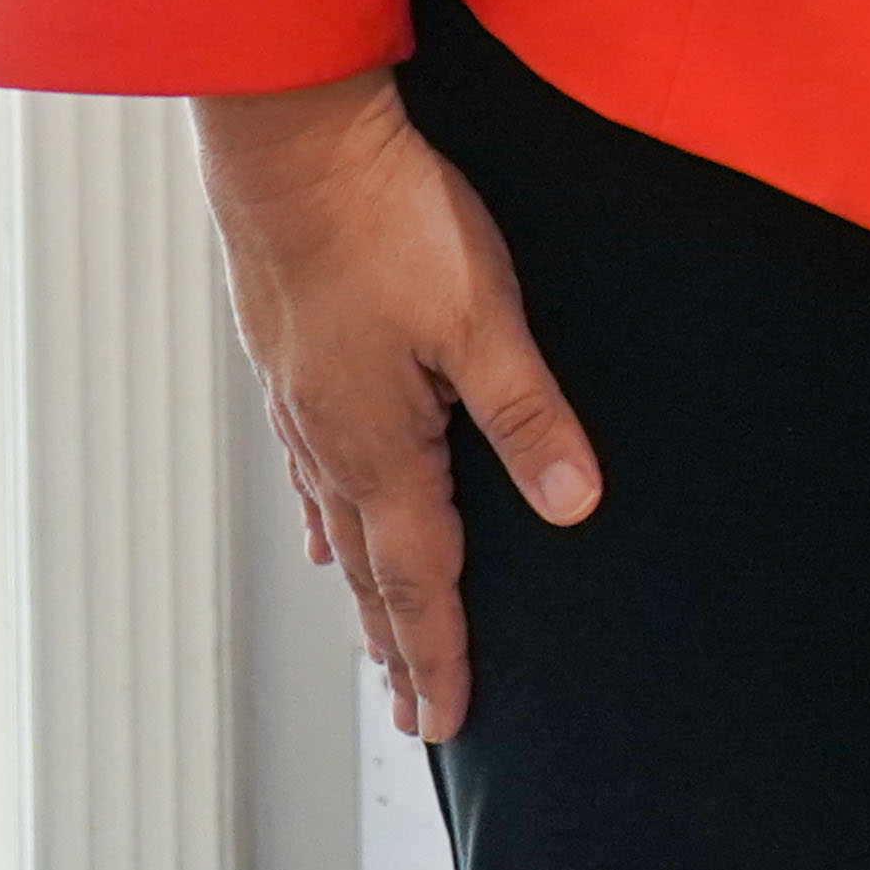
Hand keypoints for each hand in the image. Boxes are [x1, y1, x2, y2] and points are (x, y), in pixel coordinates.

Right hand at [196, 71, 597, 745]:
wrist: (294, 147)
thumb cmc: (391, 223)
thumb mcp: (485, 319)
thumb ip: (529, 414)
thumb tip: (575, 506)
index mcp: (381, 447)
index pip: (421, 578)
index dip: (438, 653)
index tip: (445, 722)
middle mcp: (331, 443)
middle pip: (372, 570)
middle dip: (399, 645)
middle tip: (412, 715)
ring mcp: (304, 406)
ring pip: (338, 525)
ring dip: (363, 591)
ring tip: (375, 645)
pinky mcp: (295, 364)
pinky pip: (312, 470)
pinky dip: (325, 518)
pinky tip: (322, 534)